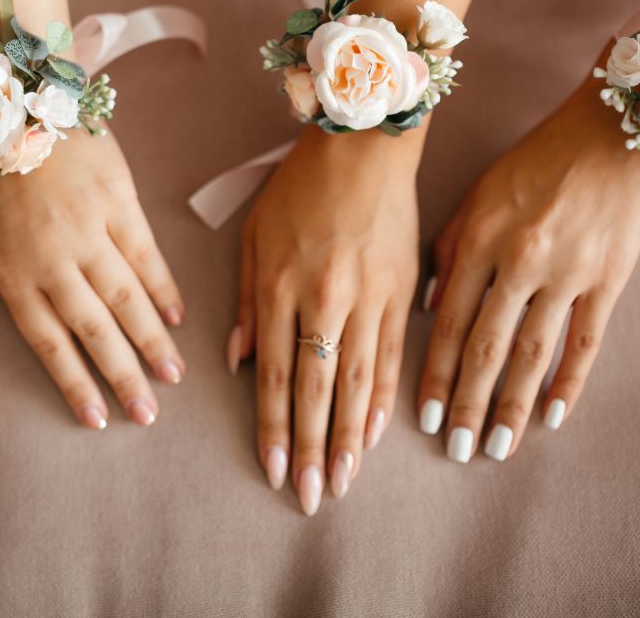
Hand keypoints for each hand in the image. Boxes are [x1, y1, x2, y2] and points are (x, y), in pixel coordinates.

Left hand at [0, 129, 184, 429]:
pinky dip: (163, 290)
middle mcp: (51, 262)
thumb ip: (18, 275)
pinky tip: (178, 319)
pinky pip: (145, 256)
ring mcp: (89, 233)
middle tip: (147, 414)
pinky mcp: (118, 203)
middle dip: (122, 377)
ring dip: (152, 342)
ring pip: (126, 301)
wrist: (15, 102)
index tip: (98, 418)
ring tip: (173, 377)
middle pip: (93, 331)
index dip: (75, 383)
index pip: (49, 343)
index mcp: (12, 273)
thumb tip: (53, 317)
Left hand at [233, 126, 419, 514]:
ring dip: (347, 438)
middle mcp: (324, 301)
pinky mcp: (402, 293)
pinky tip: (376, 434)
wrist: (366, 142)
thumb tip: (237, 362)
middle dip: (310, 449)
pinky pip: (393, 357)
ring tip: (343, 482)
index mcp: (280, 287)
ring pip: (356, 383)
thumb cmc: (300, 186)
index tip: (273, 471)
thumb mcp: (254, 236)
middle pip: (315, 390)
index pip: (273, 375)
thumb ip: (246, 303)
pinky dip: (383, 399)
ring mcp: (368, 299)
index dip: (272, 428)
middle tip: (310, 498)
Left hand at [420, 71, 639, 462]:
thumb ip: (449, 250)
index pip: (446, 322)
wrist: (616, 129)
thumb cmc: (537, 159)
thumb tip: (427, 311)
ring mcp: (567, 272)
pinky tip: (554, 417)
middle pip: (485, 347)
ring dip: (511, 405)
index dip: (433, 375)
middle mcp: (517, 260)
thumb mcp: (478, 193)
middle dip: (465, 403)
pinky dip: (569, 382)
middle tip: (454, 451)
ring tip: (496, 446)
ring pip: (532, 353)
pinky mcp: (610, 277)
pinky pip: (586, 341)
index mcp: (478, 240)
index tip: (420, 419)